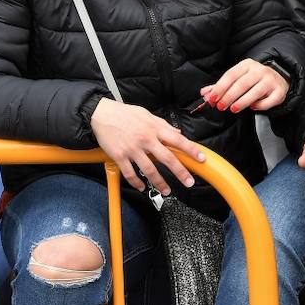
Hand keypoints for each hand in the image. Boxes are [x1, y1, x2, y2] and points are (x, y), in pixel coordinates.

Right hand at [90, 98, 205, 193]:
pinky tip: (142, 187)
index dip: (191, 150)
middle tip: (188, 182)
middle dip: (180, 172)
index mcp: (155, 128)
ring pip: (149, 170)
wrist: (102, 114)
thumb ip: (163, 125)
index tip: (201, 159)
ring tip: (166, 190)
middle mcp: (146, 139)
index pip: (178, 140)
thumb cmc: (126, 114)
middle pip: (167, 158)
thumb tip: (178, 132)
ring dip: (159, 182)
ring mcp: (132, 149)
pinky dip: (136, 182)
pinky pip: (130, 173)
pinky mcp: (119, 156)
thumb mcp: (148, 115)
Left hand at [201, 58, 289, 113]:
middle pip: (242, 84)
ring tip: (233, 109)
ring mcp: (271, 80)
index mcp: (247, 64)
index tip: (212, 99)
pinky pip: (269, 100)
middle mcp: (260, 70)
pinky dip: (260, 105)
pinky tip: (253, 107)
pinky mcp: (279, 91)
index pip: (231, 75)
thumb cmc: (254, 80)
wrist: (279, 78)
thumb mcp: (238, 78)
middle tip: (220, 106)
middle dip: (229, 96)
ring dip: (242, 101)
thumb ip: (221, 86)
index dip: (220, 88)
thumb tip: (204, 93)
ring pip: (255, 91)